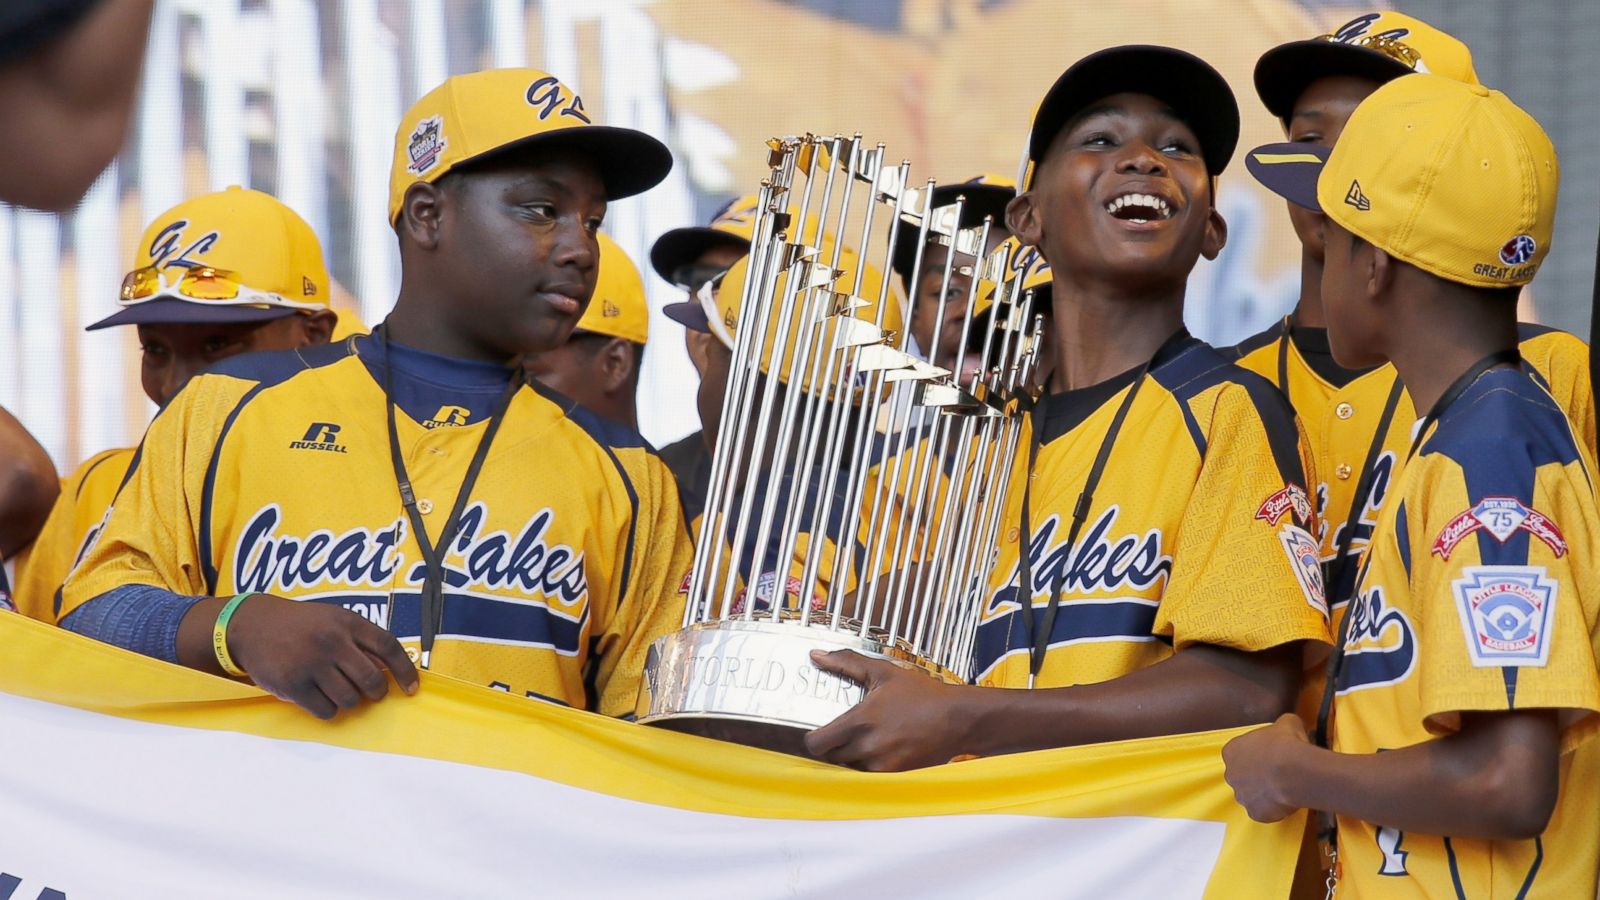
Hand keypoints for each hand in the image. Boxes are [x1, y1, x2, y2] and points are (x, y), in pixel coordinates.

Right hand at [227, 594, 418, 719]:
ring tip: (337, 690)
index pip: (389, 647)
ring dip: (349, 702)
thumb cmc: (303, 625)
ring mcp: (312, 663)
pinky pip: (325, 710)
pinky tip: (320, 698)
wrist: (253, 625)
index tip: (413, 688)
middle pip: (372, 680)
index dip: (405, 670)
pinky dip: (328, 710)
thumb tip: (392, 671)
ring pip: (350, 700)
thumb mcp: (334, 619)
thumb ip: (360, 640)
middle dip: (376, 692)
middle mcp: (332, 641)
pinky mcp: (293, 684)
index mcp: (348, 622)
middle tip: (370, 693)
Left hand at [802, 649, 968, 770]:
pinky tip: (880, 751)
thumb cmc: (922, 694)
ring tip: (863, 742)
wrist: (957, 719)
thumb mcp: (883, 672)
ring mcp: (882, 765)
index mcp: (860, 722)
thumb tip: (816, 656)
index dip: (813, 739)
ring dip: (850, 759)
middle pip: (830, 758)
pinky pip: (870, 777)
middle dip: (832, 748)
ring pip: (849, 769)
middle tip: (841, 735)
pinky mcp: (895, 777)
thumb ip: (847, 663)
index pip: (817, 743)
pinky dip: (869, 767)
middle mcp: (867, 748)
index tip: (818, 733)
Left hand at [1222, 713, 1310, 822]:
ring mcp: (1241, 796)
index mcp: (1231, 751)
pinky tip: (1286, 801)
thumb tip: (1288, 725)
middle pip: (1242, 776)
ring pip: (1251, 795)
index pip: (1238, 753)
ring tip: (1284, 788)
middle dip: (1256, 775)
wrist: (1293, 772)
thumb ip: (1281, 725)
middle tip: (1277, 773)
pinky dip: (1272, 808)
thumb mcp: (1286, 723)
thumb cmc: (1285, 744)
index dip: (1256, 754)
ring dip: (1264, 792)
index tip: (1270, 755)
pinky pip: (1263, 811)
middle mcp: (1230, 775)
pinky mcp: (1254, 813)